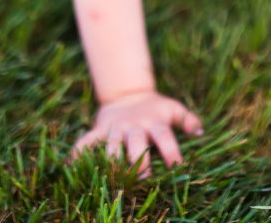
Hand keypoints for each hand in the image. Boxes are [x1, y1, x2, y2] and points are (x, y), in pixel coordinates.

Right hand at [69, 90, 203, 177]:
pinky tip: (69, 166)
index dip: (171, 150)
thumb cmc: (156, 108)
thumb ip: (188, 120)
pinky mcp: (99, 130)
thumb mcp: (173, 109)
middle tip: (143, 177)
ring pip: (111, 145)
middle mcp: (134, 126)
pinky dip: (78, 152)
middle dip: (139, 160)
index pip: (165, 136)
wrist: (128, 93)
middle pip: (136, 142)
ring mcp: (115, 128)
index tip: (177, 166)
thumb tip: (201, 132)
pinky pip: (86, 141)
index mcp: (154, 122)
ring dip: (111, 159)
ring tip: (112, 176)